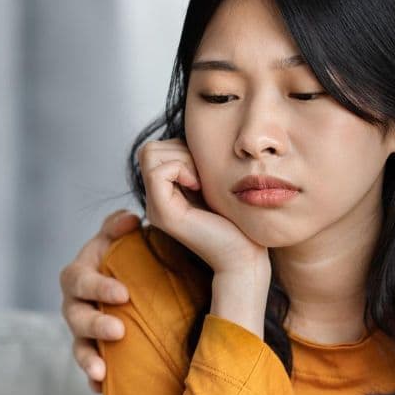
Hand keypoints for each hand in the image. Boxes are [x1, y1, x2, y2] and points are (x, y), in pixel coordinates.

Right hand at [60, 209, 141, 393]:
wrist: (147, 283)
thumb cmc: (137, 256)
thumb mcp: (128, 238)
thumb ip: (123, 227)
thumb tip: (132, 220)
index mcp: (83, 273)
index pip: (80, 278)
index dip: (97, 286)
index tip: (123, 294)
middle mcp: (77, 302)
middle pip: (76, 314)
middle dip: (95, 323)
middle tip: (119, 330)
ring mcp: (83, 329)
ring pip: (79, 345)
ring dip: (88, 356)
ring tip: (101, 370)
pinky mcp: (95, 351)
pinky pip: (90, 368)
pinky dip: (95, 378)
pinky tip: (102, 388)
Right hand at [139, 139, 268, 279]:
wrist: (245, 257)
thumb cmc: (239, 222)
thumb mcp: (216, 183)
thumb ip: (200, 165)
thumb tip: (195, 137)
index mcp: (167, 194)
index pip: (156, 150)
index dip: (182, 148)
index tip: (206, 169)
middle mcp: (156, 200)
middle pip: (150, 149)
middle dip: (180, 149)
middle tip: (203, 174)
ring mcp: (156, 208)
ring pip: (150, 154)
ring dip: (182, 157)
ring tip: (202, 181)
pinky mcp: (163, 214)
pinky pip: (158, 172)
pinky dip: (181, 168)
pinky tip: (199, 186)